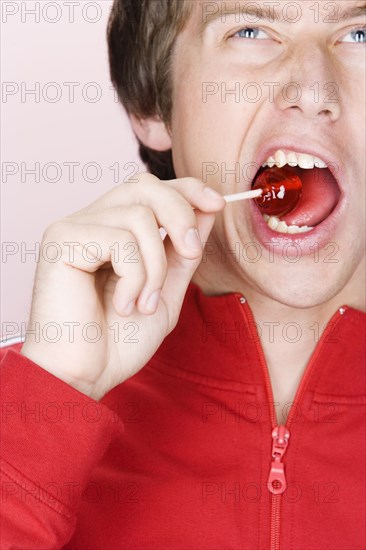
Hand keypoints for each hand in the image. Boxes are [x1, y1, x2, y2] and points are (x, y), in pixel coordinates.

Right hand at [20, 174, 224, 399]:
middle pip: (145, 187)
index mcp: (111, 230)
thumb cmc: (119, 340)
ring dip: (156, 266)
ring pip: (139, 216)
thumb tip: (207, 208)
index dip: (186, 189)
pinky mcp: (62, 241)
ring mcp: (73, 229)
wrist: (85, 376)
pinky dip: (134, 278)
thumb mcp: (166, 290)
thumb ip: (182, 251)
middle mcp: (90, 222)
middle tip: (190, 252)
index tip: (217, 203)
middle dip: (180, 216)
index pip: (149, 188)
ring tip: (144, 302)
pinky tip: (122, 305)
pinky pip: (121, 241)